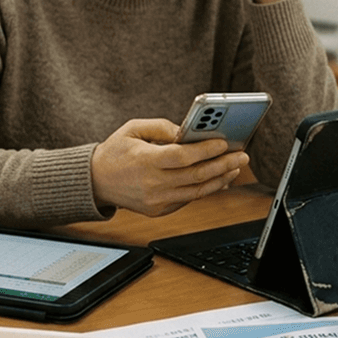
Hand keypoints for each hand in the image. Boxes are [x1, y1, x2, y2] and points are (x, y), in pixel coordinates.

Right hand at [90, 119, 248, 216]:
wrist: (96, 181)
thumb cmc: (115, 151)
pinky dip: (206, 189)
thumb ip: (162, 127)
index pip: (183, 157)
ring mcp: (156, 201)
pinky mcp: (159, 210)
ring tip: (235, 167)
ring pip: (197, 191)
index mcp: (145, 161)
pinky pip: (188, 199)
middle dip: (222, 164)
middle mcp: (153, 184)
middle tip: (241, 155)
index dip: (206, 150)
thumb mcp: (134, 128)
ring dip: (220, 179)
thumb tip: (187, 131)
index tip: (224, 143)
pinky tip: (218, 179)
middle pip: (196, 176)